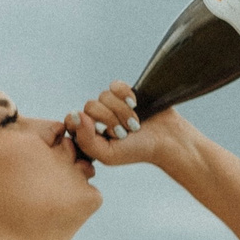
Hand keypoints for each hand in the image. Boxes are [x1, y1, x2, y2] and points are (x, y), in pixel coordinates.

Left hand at [63, 83, 202, 172]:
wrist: (167, 140)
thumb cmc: (137, 151)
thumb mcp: (108, 154)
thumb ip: (86, 140)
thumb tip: (75, 114)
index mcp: (88, 134)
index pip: (73, 119)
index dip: (89, 124)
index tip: (106, 134)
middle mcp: (97, 118)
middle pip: (90, 106)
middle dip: (111, 120)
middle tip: (125, 132)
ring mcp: (110, 104)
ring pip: (104, 96)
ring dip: (123, 111)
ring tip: (134, 122)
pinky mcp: (123, 93)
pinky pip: (115, 85)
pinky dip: (126, 94)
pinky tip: (135, 104)